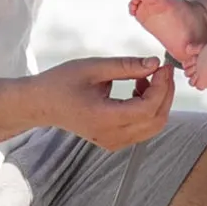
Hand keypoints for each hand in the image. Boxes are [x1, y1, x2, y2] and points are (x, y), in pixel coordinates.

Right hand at [23, 54, 177, 149]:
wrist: (41, 103)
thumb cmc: (62, 82)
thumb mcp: (93, 67)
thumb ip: (126, 66)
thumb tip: (155, 63)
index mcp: (104, 118)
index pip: (147, 109)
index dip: (162, 87)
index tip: (163, 66)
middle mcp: (111, 136)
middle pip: (155, 121)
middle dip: (165, 94)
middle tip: (162, 69)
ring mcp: (113, 142)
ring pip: (152, 127)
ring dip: (157, 101)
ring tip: (144, 77)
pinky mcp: (114, 141)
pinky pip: (142, 129)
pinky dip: (148, 109)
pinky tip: (137, 89)